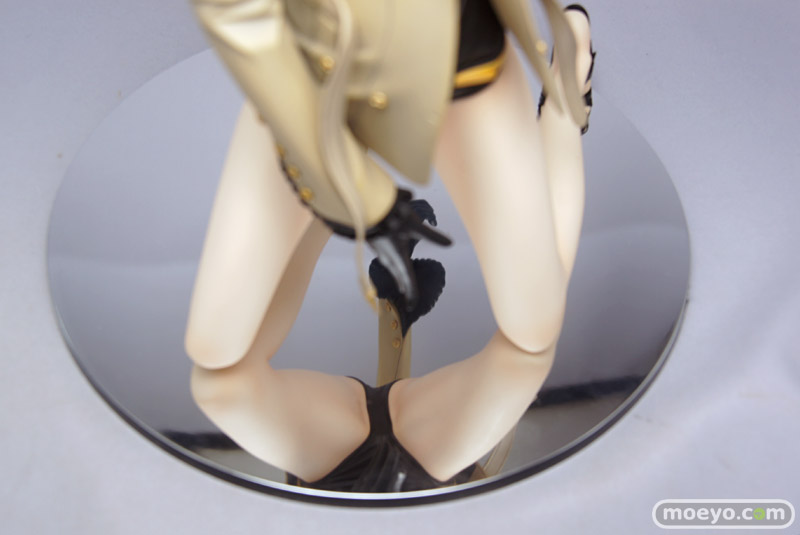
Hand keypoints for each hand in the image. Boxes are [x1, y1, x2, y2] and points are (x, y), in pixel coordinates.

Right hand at [367, 190, 450, 308]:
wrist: (363, 207)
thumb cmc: (390, 216)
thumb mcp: (415, 225)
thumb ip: (432, 236)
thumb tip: (450, 244)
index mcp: (399, 257)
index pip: (408, 280)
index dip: (412, 294)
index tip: (412, 306)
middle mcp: (389, 258)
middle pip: (399, 276)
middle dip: (405, 287)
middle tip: (408, 299)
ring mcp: (380, 251)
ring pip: (391, 268)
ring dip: (398, 277)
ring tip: (401, 284)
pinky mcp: (375, 243)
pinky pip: (386, 260)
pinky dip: (392, 266)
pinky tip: (391, 261)